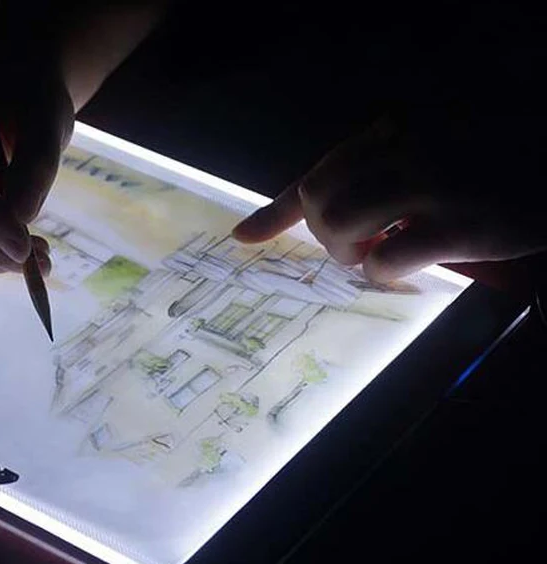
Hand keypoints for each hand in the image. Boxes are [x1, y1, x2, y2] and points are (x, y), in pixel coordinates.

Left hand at [230, 114, 545, 283]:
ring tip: (378, 252)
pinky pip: (386, 260)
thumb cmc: (483, 160)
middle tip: (354, 245)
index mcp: (393, 127)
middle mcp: (406, 147)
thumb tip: (301, 216)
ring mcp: (432, 184)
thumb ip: (364, 172)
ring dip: (349, 253)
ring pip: (342, 226)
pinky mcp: (460, 225)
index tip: (243, 238)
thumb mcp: (423, 147)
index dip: (275, 212)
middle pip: (319, 200)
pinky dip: (384, 272)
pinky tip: (409, 262)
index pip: (317, 172)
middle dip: (324, 234)